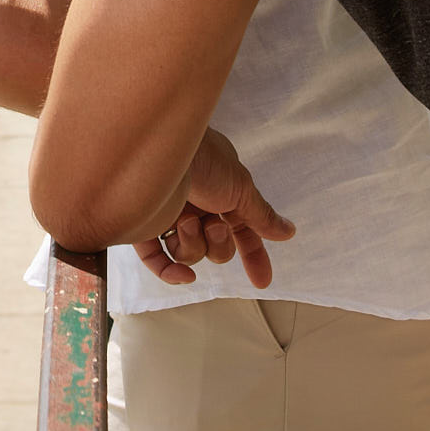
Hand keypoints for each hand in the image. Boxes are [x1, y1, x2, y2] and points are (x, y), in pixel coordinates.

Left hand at [130, 127, 295, 287]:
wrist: (158, 149)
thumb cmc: (202, 158)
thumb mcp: (241, 186)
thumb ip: (261, 214)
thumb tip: (287, 231)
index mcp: (219, 192)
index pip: (241, 230)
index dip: (252, 254)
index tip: (261, 281)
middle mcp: (193, 204)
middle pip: (215, 247)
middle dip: (220, 243)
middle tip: (213, 223)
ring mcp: (167, 214)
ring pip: (189, 254)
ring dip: (193, 244)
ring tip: (186, 220)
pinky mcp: (142, 224)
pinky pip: (156, 260)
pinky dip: (170, 272)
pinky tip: (184, 276)